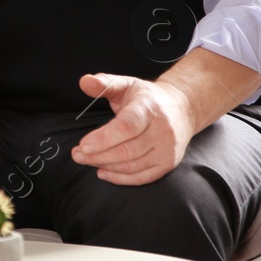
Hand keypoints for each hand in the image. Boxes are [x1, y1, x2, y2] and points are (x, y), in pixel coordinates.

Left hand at [71, 73, 193, 184]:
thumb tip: (84, 81)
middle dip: (98, 155)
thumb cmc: (147, 97)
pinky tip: (102, 172)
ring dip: (106, 166)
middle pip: (127, 150)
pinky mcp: (169, 163)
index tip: (83, 145)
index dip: (104, 139)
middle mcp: (162, 130)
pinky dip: (121, 178)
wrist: (182, 108)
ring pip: (133, 165)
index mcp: (149, 108)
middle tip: (77, 154)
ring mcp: (167, 149)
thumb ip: (104, 83)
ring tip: (86, 160)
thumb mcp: (127, 84)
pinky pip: (143, 177)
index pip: (126, 127)